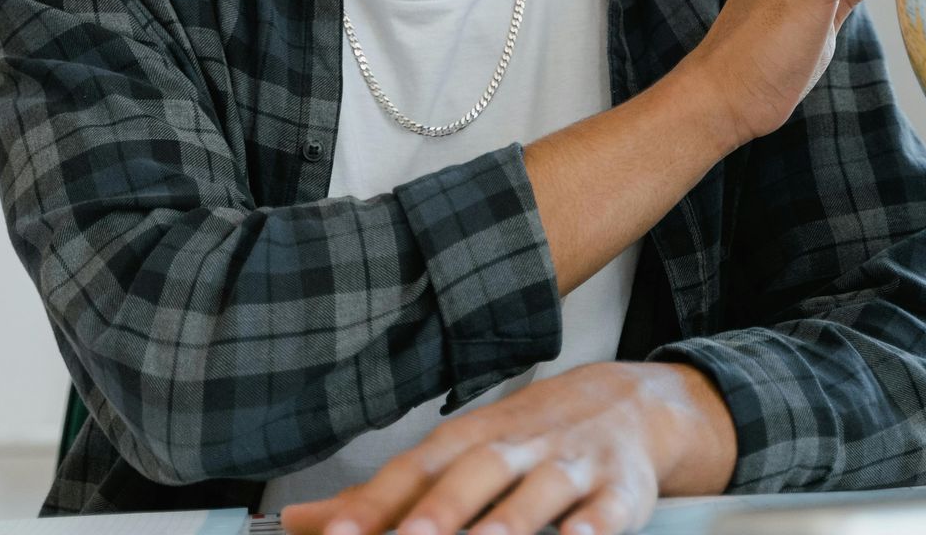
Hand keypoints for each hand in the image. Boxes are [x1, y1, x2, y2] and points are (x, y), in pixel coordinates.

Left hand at [278, 363, 735, 534]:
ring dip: (512, 519)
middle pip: (474, 473)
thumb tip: (297, 521)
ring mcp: (570, 465)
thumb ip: (382, 495)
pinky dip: (594, 525)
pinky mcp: (620, 488)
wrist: (628, 402)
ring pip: (540, 489)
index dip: (374, 504)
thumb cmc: (524, 439)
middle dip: (441, 511)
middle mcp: (516, 447)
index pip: (414, 470)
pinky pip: (607, 508)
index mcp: (467, 442)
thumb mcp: (456, 454)